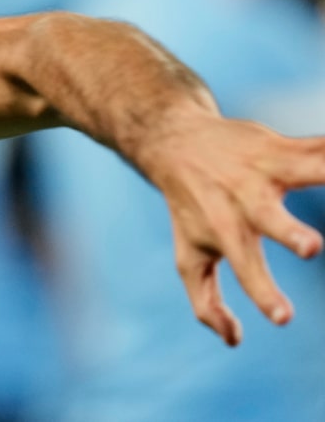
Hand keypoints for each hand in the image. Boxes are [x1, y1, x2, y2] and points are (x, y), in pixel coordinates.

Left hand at [136, 115, 324, 345]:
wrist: (175, 143)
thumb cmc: (190, 209)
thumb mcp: (189, 257)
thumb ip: (207, 301)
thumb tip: (234, 340)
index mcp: (226, 231)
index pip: (244, 269)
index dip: (263, 293)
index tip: (284, 318)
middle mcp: (244, 200)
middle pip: (270, 219)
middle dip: (291, 233)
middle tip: (312, 249)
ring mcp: (265, 169)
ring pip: (308, 168)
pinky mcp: (282, 145)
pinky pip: (321, 145)